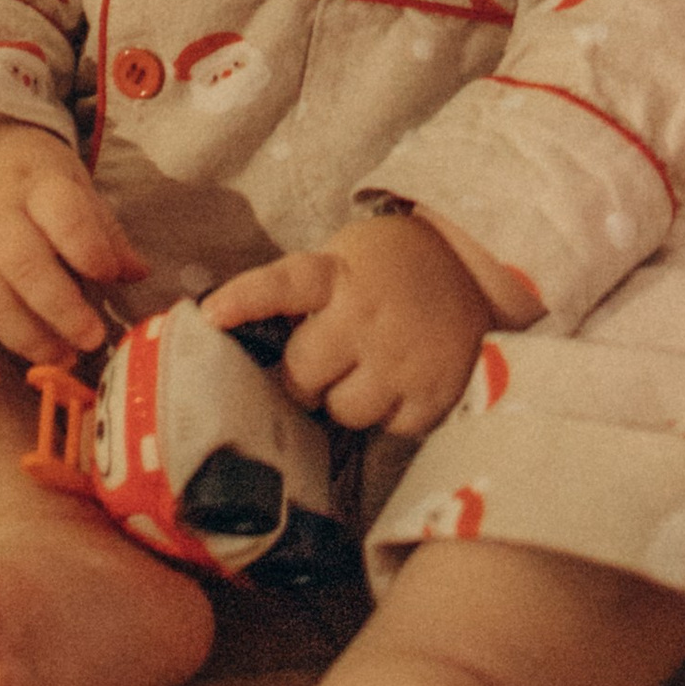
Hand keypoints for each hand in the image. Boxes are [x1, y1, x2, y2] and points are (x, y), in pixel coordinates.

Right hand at [0, 108, 147, 393]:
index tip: (108, 275)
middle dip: (61, 309)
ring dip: (27, 339)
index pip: (62, 213)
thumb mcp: (69, 182)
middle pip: (23, 265)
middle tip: (92, 338)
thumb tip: (137, 273)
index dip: (88, 248)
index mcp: (35, 181)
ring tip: (63, 358)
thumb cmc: (27, 176)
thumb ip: (102, 229)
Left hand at [206, 210, 491, 434]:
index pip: (284, 285)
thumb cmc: (391, 266)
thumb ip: (307, 295)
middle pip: (304, 374)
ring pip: (344, 411)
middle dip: (305, 375)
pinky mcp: (435, 392)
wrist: (474, 266)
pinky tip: (400, 383)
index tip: (209, 316)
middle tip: (321, 362)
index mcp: (338, 275)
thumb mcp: (345, 257)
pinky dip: (389, 414)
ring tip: (366, 371)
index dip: (245, 300)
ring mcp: (403, 359)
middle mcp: (367, 317)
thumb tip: (245, 337)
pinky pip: (390, 428)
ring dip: (346, 398)